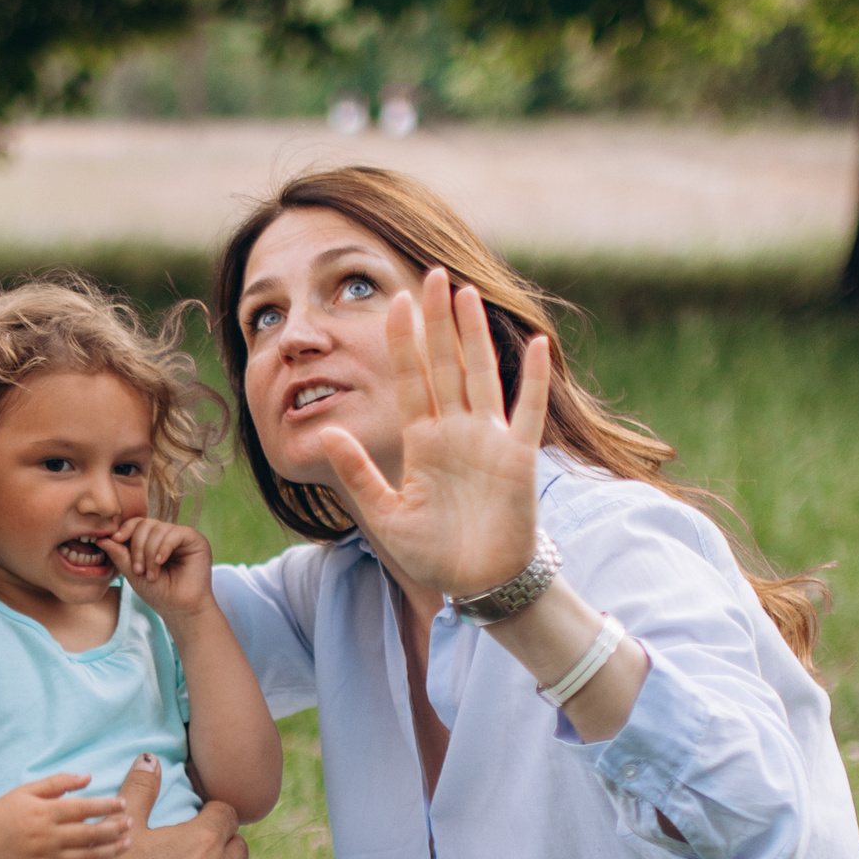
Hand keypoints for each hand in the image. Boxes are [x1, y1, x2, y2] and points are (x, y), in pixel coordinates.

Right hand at [0, 769, 135, 858]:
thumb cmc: (5, 812)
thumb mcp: (28, 790)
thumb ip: (59, 782)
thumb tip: (88, 777)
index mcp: (44, 812)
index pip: (83, 808)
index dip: (106, 806)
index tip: (122, 804)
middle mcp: (47, 837)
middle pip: (89, 835)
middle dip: (114, 829)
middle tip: (130, 824)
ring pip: (86, 858)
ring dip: (110, 852)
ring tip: (126, 844)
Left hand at [105, 516, 214, 620]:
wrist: (180, 610)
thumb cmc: (158, 593)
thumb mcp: (132, 573)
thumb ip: (119, 554)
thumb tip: (101, 538)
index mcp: (152, 540)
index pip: (136, 523)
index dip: (125, 529)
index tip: (115, 540)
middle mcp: (167, 535)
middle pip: (145, 523)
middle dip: (137, 546)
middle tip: (138, 570)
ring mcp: (181, 537)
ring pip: (158, 528)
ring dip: (149, 553)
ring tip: (151, 575)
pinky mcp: (195, 540)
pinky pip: (175, 533)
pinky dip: (163, 548)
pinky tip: (160, 562)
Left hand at [312, 267, 550, 603]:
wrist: (479, 584)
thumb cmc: (434, 553)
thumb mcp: (384, 514)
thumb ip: (356, 473)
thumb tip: (321, 432)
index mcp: (423, 442)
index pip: (410, 381)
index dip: (402, 342)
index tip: (392, 302)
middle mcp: (456, 432)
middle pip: (444, 364)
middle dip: (436, 321)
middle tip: (430, 273)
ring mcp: (489, 441)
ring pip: (480, 374)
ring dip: (474, 335)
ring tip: (466, 293)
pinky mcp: (518, 458)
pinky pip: (526, 411)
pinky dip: (531, 380)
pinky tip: (536, 345)